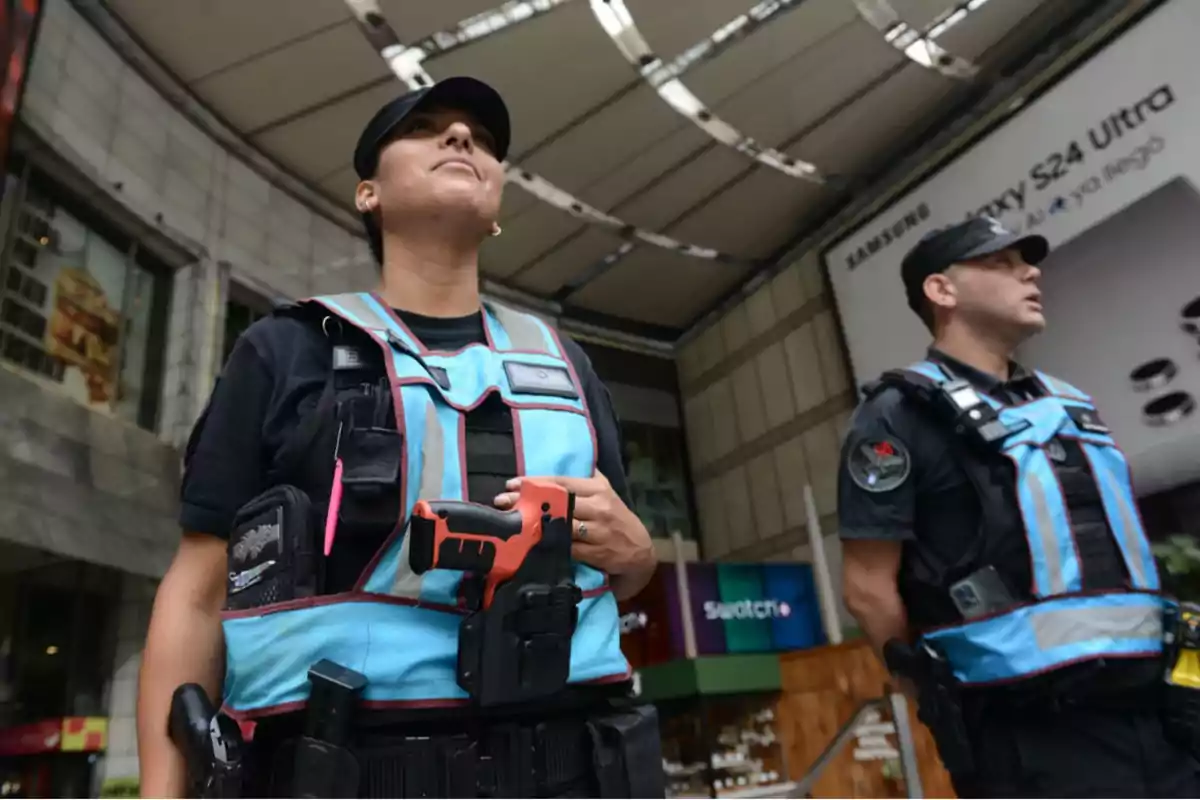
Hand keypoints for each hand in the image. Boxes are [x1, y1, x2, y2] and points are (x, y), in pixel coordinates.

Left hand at [494, 471, 654, 578]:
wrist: (639, 551)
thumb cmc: (618, 519)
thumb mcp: (608, 493)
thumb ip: (589, 479)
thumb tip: (575, 459)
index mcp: (599, 489)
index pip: (562, 482)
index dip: (535, 482)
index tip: (512, 484)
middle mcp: (599, 507)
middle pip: (557, 502)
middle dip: (527, 502)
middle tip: (502, 502)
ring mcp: (598, 531)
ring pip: (561, 524)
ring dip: (533, 524)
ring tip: (511, 522)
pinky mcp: (596, 552)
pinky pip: (568, 547)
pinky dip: (548, 544)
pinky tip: (529, 542)